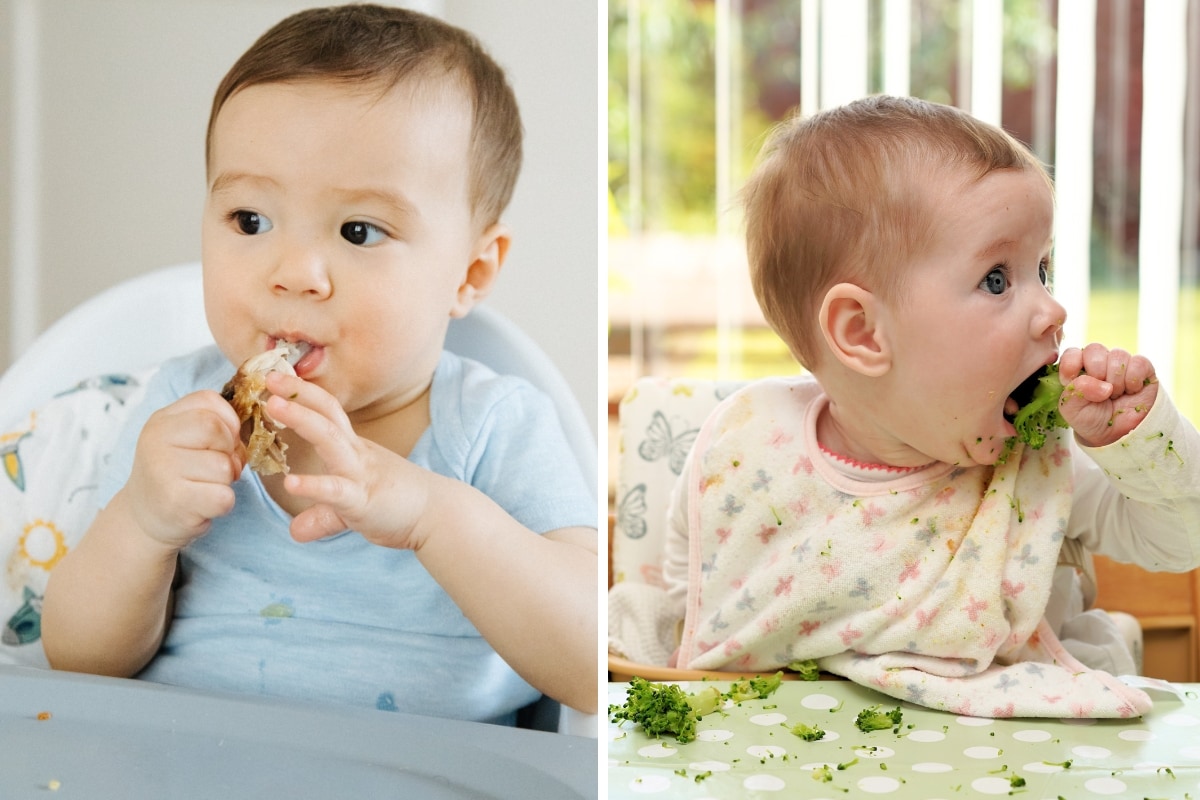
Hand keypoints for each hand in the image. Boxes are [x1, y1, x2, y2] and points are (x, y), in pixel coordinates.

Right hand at [124, 391, 245, 548]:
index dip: (228, 422)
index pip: (209, 401)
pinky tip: (203, 504)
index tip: (221, 441)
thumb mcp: (183, 439)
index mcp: (162, 420)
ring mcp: (163, 471)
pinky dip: (223, 503)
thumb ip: (212, 424)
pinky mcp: (175, 502)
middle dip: (229, 451)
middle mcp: (156, 441)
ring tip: (205, 487)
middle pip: (217, 430)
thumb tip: (239, 434)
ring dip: (225, 481)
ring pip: (224, 466)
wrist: (144, 517)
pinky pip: (224, 497)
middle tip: (218, 468)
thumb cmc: (174, 473)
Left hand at [263, 372, 433, 547]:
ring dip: (301, 419)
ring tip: (273, 406)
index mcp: (354, 450)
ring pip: (329, 439)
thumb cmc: (400, 505)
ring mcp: (360, 475)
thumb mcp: (353, 506)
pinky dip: (313, 485)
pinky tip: (291, 482)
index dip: (303, 393)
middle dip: (298, 393)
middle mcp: (356, 455)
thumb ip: (323, 513)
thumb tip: (296, 530)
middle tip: (269, 377)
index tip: (277, 378)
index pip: (328, 412)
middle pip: (327, 413)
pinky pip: (336, 490)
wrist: (439, 516)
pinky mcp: (363, 501)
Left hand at [1057, 344, 1158, 447]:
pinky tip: (1131, 391)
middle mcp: (1099, 361)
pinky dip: (1133, 380)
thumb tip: (1100, 383)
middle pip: (1095, 349)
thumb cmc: (1091, 419)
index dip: (1071, 365)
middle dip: (1096, 373)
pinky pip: (1139, 362)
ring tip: (1115, 395)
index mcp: (1078, 367)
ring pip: (1118, 355)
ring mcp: (1121, 363)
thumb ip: (1074, 392)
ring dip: (1115, 381)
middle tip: (1100, 393)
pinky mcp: (1142, 368)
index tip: (1069, 382)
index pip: (1072, 353)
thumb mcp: (1072, 410)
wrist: (1119, 434)